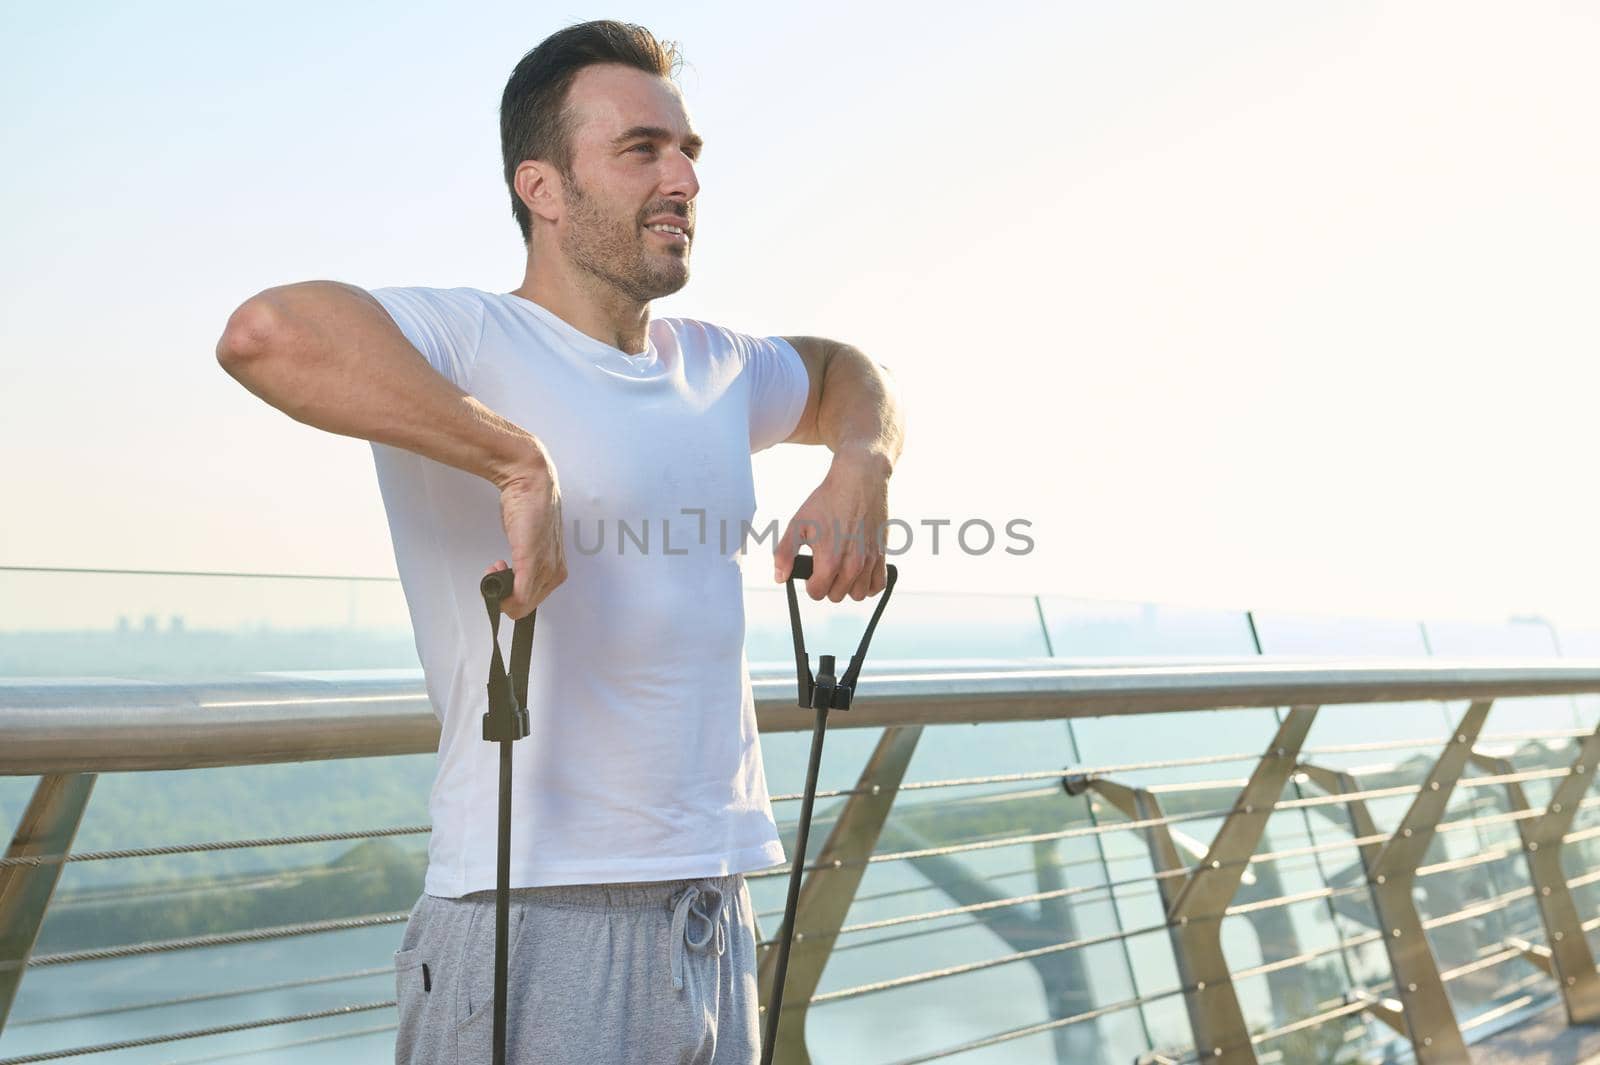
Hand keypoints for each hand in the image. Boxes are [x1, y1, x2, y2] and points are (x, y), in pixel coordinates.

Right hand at [485, 448, 565, 618]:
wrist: (531, 482)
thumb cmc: (529, 509)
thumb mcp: (531, 542)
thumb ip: (527, 562)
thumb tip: (512, 577)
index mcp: (557, 570)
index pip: (533, 603)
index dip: (511, 598)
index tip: (501, 580)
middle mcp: (555, 572)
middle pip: (525, 608)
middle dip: (503, 597)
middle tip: (494, 572)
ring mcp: (544, 568)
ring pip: (521, 605)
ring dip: (500, 592)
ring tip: (495, 566)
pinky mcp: (531, 560)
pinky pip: (520, 594)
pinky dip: (504, 593)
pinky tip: (495, 570)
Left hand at [774, 450, 890, 601]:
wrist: (858, 481)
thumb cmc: (827, 501)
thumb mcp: (798, 523)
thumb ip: (784, 553)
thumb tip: (780, 577)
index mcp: (830, 561)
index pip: (817, 593)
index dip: (810, 583)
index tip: (811, 570)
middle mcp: (852, 565)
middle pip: (836, 596)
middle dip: (828, 584)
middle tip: (825, 564)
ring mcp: (870, 561)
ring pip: (857, 594)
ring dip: (847, 586)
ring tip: (841, 568)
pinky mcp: (882, 555)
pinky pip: (878, 586)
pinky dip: (868, 584)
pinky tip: (858, 572)